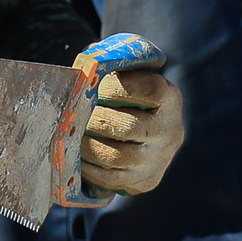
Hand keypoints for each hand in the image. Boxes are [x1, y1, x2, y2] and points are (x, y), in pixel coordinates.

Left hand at [79, 66, 181, 195]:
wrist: (139, 128)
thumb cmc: (124, 90)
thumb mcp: (126, 69)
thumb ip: (114, 59)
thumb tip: (89, 63)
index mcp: (170, 97)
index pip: (150, 90)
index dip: (117, 87)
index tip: (94, 84)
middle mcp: (170, 130)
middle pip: (129, 127)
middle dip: (95, 119)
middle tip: (74, 113)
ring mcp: (159, 159)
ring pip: (117, 156)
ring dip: (86, 145)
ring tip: (71, 133)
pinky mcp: (145, 180)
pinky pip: (111, 178)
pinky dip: (88, 166)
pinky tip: (76, 153)